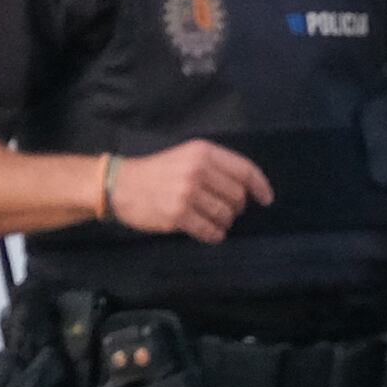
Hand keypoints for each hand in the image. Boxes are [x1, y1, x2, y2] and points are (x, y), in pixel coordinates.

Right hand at [107, 139, 273, 244]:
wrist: (120, 185)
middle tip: (226, 211)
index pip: (245, 170)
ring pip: (226, 215)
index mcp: (203, 152)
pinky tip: (210, 232)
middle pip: (238, 196)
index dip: (260, 187)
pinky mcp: (177, 214)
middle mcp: (198, 170)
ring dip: (224, 222)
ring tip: (213, 221)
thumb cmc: (157, 172)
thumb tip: (247, 189)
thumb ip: (215, 166)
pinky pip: (209, 230)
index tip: (266, 199)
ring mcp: (187, 193)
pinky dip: (214, 235)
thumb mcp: (187, 156)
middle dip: (237, 208)